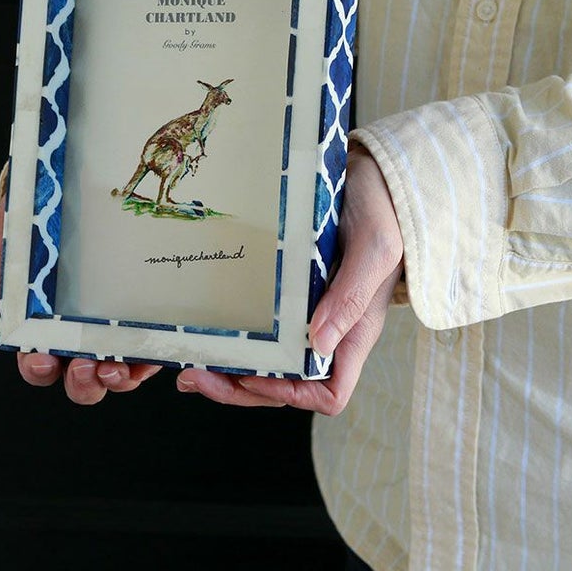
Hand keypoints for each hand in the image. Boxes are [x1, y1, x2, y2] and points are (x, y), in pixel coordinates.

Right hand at [0, 200, 160, 403]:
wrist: (71, 184)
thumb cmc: (36, 216)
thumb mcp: (11, 237)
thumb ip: (4, 277)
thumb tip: (3, 324)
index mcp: (42, 324)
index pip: (39, 363)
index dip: (40, 370)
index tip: (44, 359)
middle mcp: (78, 333)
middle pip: (80, 380)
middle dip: (83, 384)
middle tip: (88, 367)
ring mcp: (112, 327)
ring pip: (116, 373)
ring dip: (118, 379)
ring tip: (118, 366)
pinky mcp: (142, 317)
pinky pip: (149, 349)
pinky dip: (149, 358)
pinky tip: (150, 351)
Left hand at [175, 144, 403, 414]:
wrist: (372, 176)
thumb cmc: (382, 211)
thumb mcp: (375, 248)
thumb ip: (352, 295)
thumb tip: (318, 343)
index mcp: (354, 332)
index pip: (330, 393)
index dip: (291, 395)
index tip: (251, 377)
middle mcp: (328, 330)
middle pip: (286, 385)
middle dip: (240, 389)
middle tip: (194, 377)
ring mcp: (307, 312)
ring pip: (269, 362)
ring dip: (230, 370)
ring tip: (189, 366)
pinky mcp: (289, 291)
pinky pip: (261, 325)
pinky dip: (235, 335)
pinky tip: (205, 328)